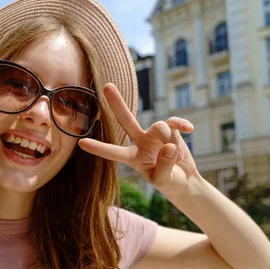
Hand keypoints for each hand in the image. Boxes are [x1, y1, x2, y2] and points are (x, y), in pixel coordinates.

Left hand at [78, 83, 200, 196]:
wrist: (184, 180)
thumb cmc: (169, 182)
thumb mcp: (164, 181)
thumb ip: (164, 166)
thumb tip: (168, 145)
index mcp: (133, 157)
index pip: (114, 152)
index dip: (99, 148)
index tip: (81, 143)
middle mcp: (140, 142)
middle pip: (127, 120)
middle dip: (117, 103)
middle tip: (107, 86)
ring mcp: (155, 134)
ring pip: (160, 126)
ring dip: (170, 142)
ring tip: (178, 158)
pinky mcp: (171, 129)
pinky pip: (174, 122)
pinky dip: (181, 124)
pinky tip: (189, 129)